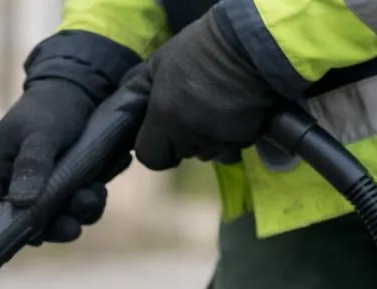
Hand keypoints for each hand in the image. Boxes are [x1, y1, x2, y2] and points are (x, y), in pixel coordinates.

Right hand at [0, 79, 131, 243]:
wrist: (83, 86)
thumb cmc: (53, 105)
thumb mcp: (41, 133)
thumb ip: (32, 166)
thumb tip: (22, 203)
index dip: (3, 231)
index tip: (32, 235)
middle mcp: (14, 181)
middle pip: (25, 222)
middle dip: (53, 226)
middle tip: (74, 226)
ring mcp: (41, 185)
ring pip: (56, 217)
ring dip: (77, 213)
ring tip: (95, 195)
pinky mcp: (65, 185)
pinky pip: (75, 206)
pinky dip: (90, 200)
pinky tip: (102, 184)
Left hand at [125, 10, 278, 170]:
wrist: (251, 42)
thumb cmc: (200, 48)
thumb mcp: (159, 62)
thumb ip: (140, 90)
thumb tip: (125, 108)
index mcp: (166, 117)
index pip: (152, 158)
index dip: (156, 149)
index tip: (162, 136)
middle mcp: (192, 134)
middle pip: (183, 153)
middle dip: (185, 139)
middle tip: (193, 110)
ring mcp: (222, 138)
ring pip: (210, 152)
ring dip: (210, 138)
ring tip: (217, 109)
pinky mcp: (248, 137)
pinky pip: (235, 145)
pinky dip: (233, 134)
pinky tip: (235, 110)